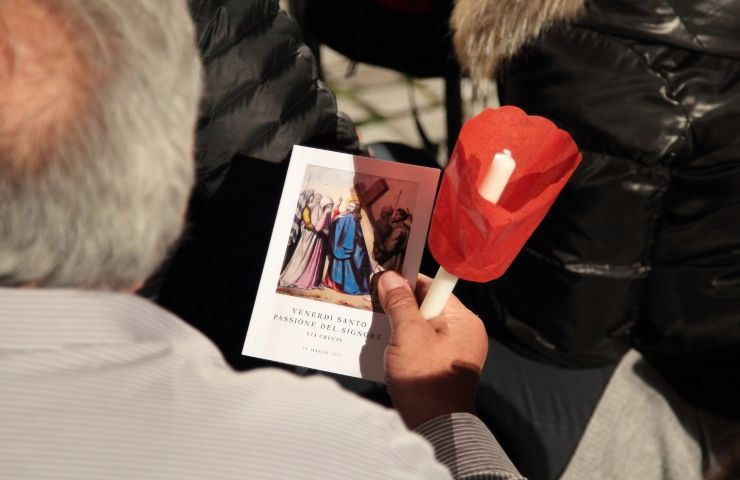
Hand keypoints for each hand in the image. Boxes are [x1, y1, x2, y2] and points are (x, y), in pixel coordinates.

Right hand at [377, 272, 487, 428]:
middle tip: (374, 303)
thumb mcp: (408, 335)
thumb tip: (390, 276)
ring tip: (376, 324)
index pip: (433, 288)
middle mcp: (465, 333)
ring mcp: (455, 352)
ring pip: (422, 327)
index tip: (383, 281)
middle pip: (427, 307)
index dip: (407, 282)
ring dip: (400, 326)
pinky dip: (405, 343)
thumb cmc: (425, 377)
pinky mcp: (444, 368)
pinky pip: (422, 345)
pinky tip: (386, 345)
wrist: (435, 427)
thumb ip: (399, 303)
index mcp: (464, 320)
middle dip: (400, 306)